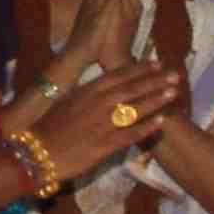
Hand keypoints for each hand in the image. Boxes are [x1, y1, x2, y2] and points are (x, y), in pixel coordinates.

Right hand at [32, 56, 187, 181]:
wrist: (37, 151)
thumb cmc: (50, 126)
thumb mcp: (69, 101)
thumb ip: (89, 93)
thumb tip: (106, 86)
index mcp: (88, 90)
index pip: (119, 75)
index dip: (140, 68)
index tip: (157, 62)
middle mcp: (98, 103)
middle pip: (132, 88)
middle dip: (155, 80)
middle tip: (175, 74)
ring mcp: (103, 124)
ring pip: (135, 109)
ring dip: (156, 100)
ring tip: (173, 92)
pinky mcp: (105, 145)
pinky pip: (131, 134)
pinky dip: (147, 127)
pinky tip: (162, 122)